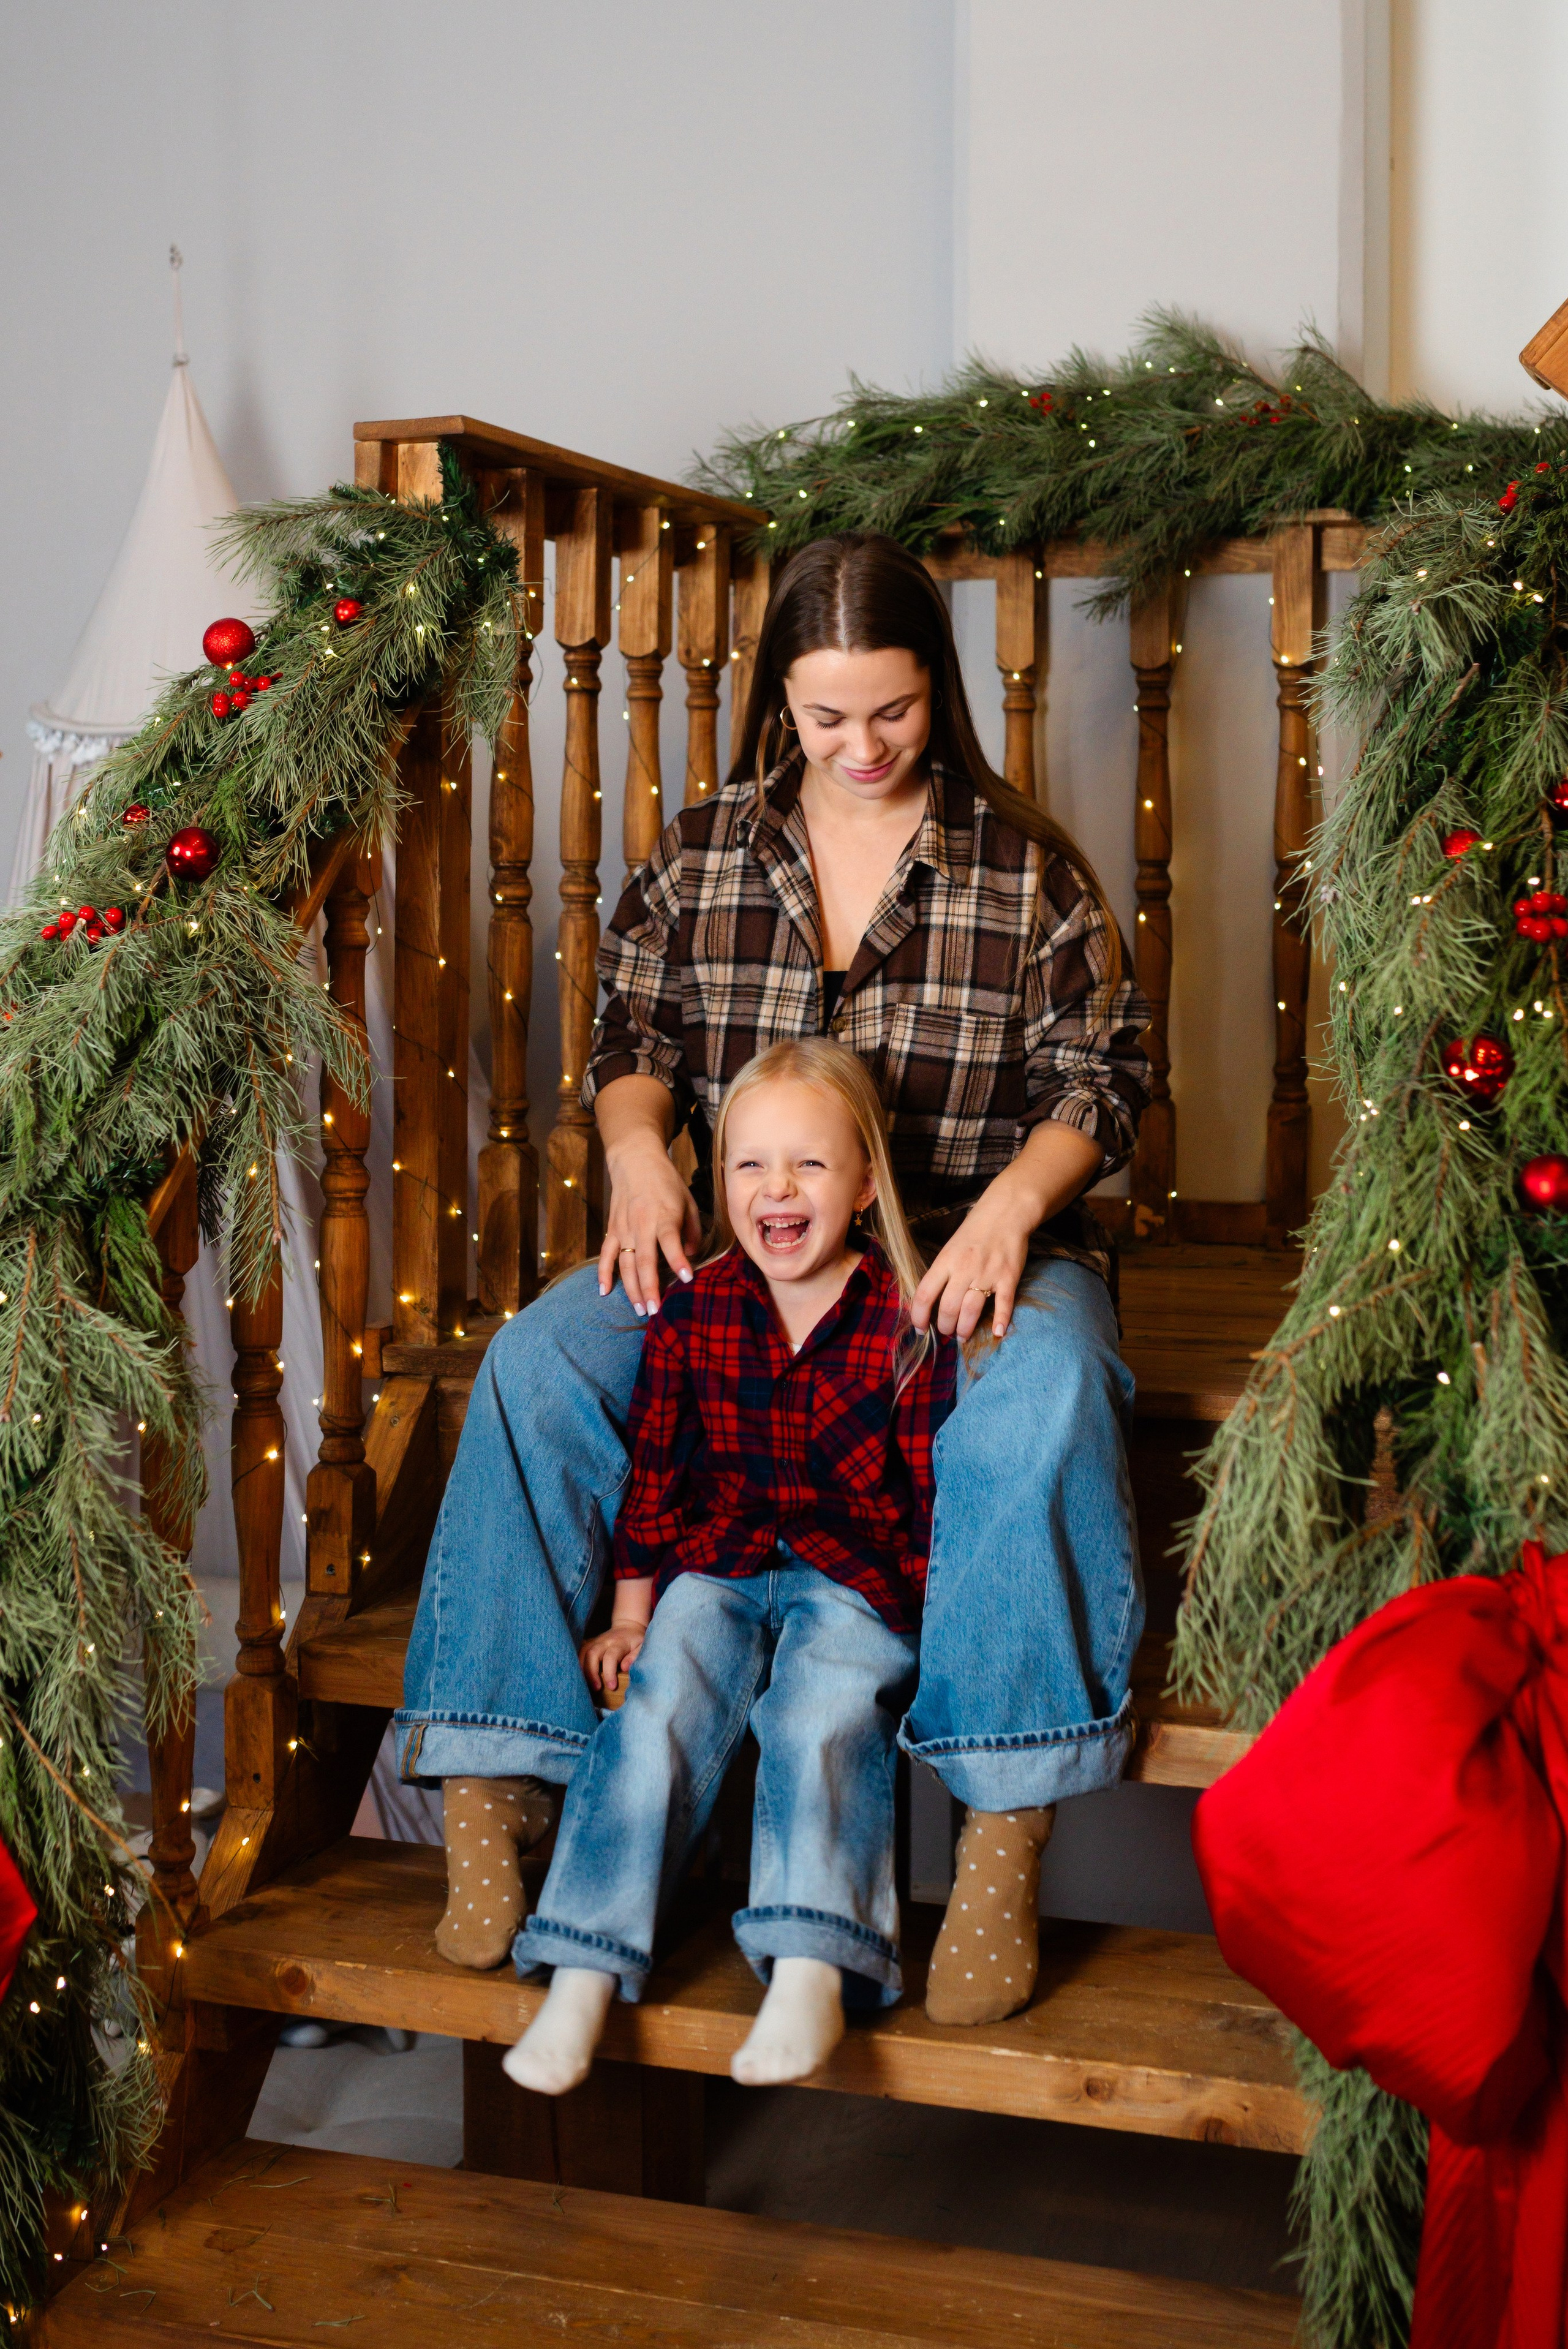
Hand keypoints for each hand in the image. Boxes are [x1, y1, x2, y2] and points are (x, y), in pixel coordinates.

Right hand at [580, 1623, 646, 1695]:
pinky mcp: (590, 1643)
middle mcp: (604, 1641)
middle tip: (596, 1688)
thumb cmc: (636, 1640)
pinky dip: (577, 1664)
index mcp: (618, 1643)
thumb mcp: (642, 1647)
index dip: (609, 1673)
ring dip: (582, 1670)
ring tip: (586, 1685)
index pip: (610, 1657)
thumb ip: (634, 1656)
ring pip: (582, 1653)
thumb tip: (624, 1667)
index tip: (611, 1687)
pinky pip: (580, 1652)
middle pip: (591, 1654)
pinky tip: (580, 1675)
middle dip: (591, 1673)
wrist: (628, 1626)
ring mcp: (595, 1641)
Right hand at [597, 1134, 701, 1315]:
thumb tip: (690, 1256)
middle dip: (650, 1287)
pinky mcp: (612, 1229)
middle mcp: (642, 1224)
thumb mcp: (688, 1201)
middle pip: (644, 1260)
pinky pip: (606, 1255)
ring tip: (640, 1309)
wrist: (635, 1161)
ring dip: (631, 1288)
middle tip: (654, 1311)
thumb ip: (693, 1231)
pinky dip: (603, 1273)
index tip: (686, 1278)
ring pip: (625, 1263)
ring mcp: (624, 1228)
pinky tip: (604, 1292)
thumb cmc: (667, 1183)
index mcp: (664, 1216)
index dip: (678, 1260)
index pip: (671, 1241)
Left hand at [913, 1122, 1104, 1341]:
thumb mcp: (950, 1248)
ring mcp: (987, 1274)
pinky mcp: (1008, 1277)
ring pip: (971, 1311)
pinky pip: (1003, 1304)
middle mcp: (963, 1269)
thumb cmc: (974, 1232)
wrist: (1005, 1213)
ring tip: (963, 1336)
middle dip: (945, 1327)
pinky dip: (1000, 1321)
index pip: (924, 1294)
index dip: (919, 1316)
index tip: (921, 1329)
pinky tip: (996, 1333)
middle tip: (947, 1332)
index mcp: (945, 1261)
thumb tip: (929, 1301)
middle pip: (948, 1308)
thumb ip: (942, 1273)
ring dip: (965, 1329)